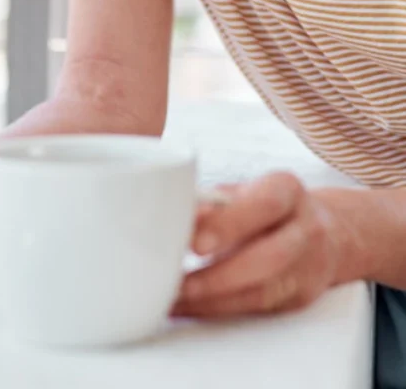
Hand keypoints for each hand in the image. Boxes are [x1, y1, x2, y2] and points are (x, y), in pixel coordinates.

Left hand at [172, 172, 341, 318]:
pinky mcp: (301, 298)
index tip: (196, 244)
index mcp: (287, 190)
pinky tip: (192, 307)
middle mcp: (306, 228)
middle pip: (269, 257)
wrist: (323, 231)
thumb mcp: (245, 191)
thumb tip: (181, 214)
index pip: (264, 205)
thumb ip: (215, 203)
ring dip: (214, 299)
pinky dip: (221, 310)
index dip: (230, 225)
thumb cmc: (268, 206)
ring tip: (177, 298)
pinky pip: (260, 309)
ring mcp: (309, 266)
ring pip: (264, 291)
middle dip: (219, 275)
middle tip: (179, 282)